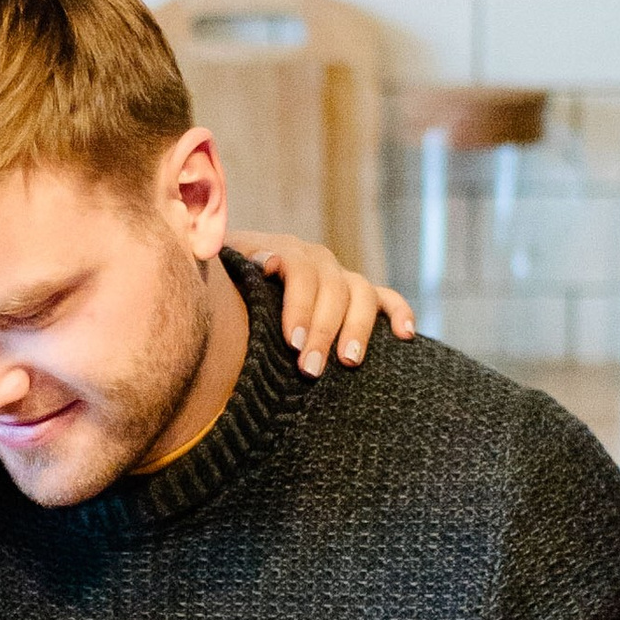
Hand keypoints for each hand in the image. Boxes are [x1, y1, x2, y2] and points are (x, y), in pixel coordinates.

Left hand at [232, 231, 415, 375]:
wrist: (230, 281)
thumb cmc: (219, 286)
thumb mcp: (213, 271)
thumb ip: (219, 262)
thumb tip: (236, 257)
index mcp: (281, 250)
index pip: (298, 268)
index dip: (298, 304)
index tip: (293, 341)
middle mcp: (315, 259)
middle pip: (331, 288)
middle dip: (323, 331)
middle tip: (310, 369)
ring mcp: (339, 277)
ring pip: (360, 294)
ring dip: (356, 328)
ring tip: (348, 362)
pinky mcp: (358, 295)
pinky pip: (386, 299)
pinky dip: (399, 313)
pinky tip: (405, 335)